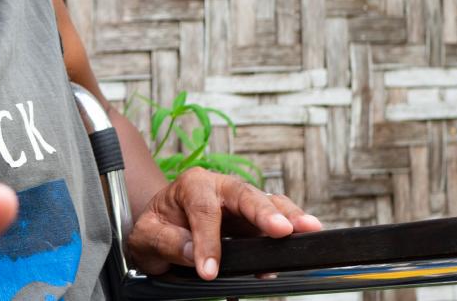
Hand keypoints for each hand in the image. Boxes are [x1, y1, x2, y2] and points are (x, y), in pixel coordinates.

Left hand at [127, 168, 321, 279]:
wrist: (161, 231)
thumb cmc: (155, 229)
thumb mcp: (147, 237)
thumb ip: (168, 242)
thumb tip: (194, 253)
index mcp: (191, 185)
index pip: (203, 210)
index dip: (208, 241)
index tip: (209, 270)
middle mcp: (219, 188)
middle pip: (245, 195)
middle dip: (264, 212)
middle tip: (282, 230)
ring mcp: (240, 204)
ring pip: (267, 203)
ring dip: (288, 217)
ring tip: (309, 230)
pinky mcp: (254, 221)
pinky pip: (273, 224)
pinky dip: (288, 233)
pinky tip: (299, 246)